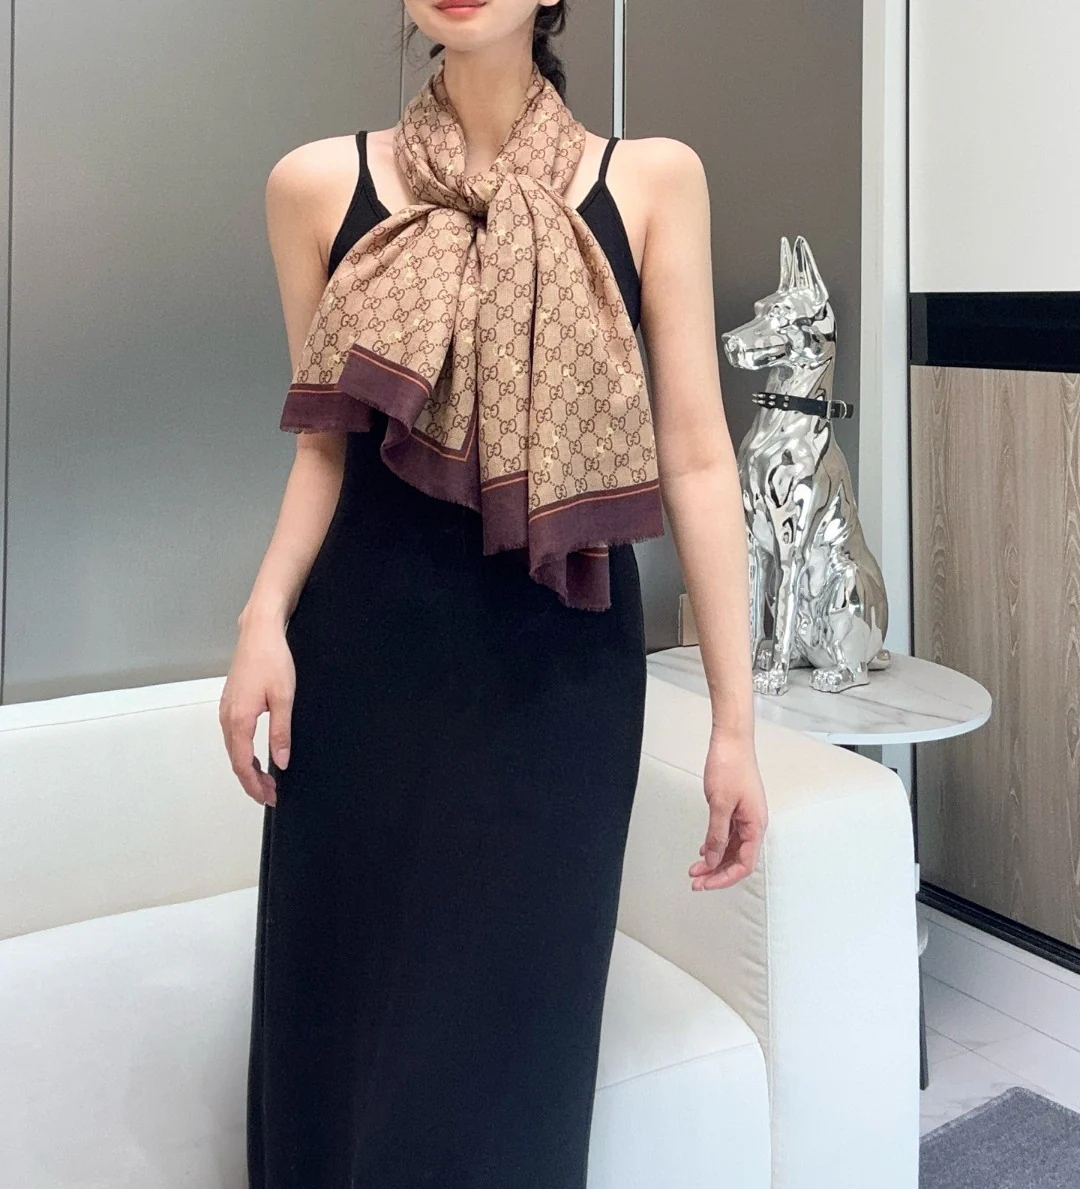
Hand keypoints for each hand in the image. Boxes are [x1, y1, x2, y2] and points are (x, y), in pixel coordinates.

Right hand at [219, 619, 294, 807]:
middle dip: (251, 781)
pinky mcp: (230, 702)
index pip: (242, 763)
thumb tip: (280, 762)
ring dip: (247, 767)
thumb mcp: (283, 698)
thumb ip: (280, 732)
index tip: (270, 798)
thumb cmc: (272, 660)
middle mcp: (227, 717)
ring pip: (233, 748)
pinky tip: (255, 755)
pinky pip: (233, 735)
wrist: (259, 632)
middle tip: (271, 795)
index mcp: (239, 720)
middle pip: (235, 759)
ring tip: (266, 780)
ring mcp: (226, 709)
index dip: (255, 785)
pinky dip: (243, 751)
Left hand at [688, 729, 767, 890]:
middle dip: (717, 873)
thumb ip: (717, 835)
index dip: (725, 878)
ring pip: (732, 848)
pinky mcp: (737, 808)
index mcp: (756, 825)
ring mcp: (746, 816)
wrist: (731, 740)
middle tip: (696, 882)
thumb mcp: (719, 804)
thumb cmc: (730, 766)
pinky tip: (704, 850)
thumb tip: (714, 860)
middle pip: (738, 859)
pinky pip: (729, 835)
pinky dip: (716, 845)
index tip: (706, 884)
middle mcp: (754, 823)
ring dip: (715, 860)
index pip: (745, 864)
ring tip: (695, 869)